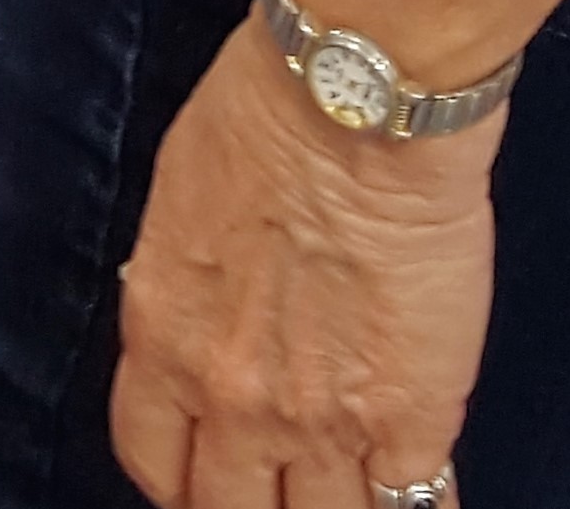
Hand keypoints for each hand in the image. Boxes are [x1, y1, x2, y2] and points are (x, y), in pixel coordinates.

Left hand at [110, 25, 494, 507]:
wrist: (360, 102)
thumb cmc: (270, 111)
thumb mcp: (182, 203)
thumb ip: (190, 289)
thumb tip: (205, 321)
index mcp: (163, 338)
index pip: (151, 460)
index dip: (181, 477)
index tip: (205, 468)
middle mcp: (229, 399)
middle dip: (248, 505)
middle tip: (275, 485)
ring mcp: (319, 422)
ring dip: (330, 507)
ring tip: (348, 485)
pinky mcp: (407, 417)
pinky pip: (414, 505)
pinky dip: (418, 502)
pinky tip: (418, 486)